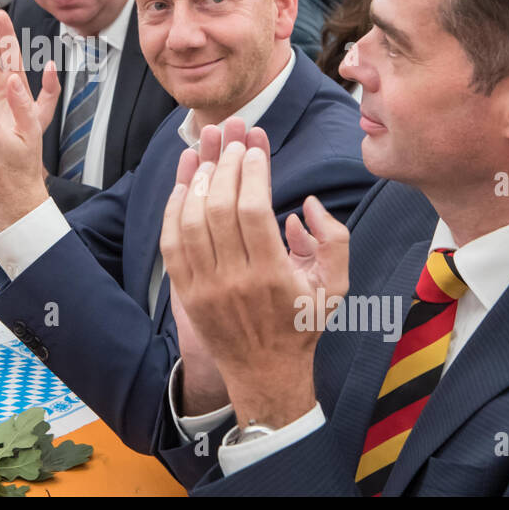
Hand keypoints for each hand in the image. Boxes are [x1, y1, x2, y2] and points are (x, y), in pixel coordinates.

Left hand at [159, 119, 349, 428]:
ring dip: (196, 179)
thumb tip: (306, 204)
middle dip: (224, 164)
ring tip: (207, 148)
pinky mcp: (185, 291)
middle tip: (231, 136)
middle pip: (218, 208)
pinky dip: (173, 207)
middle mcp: (235, 280)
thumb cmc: (302, 323)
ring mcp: (205, 287)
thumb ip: (333, 239)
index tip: (255, 145)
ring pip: (191, 221)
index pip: (253, 210)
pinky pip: (171, 242)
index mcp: (273, 276)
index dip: (252, 171)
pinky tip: (184, 181)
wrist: (265, 373)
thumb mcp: (336, 285)